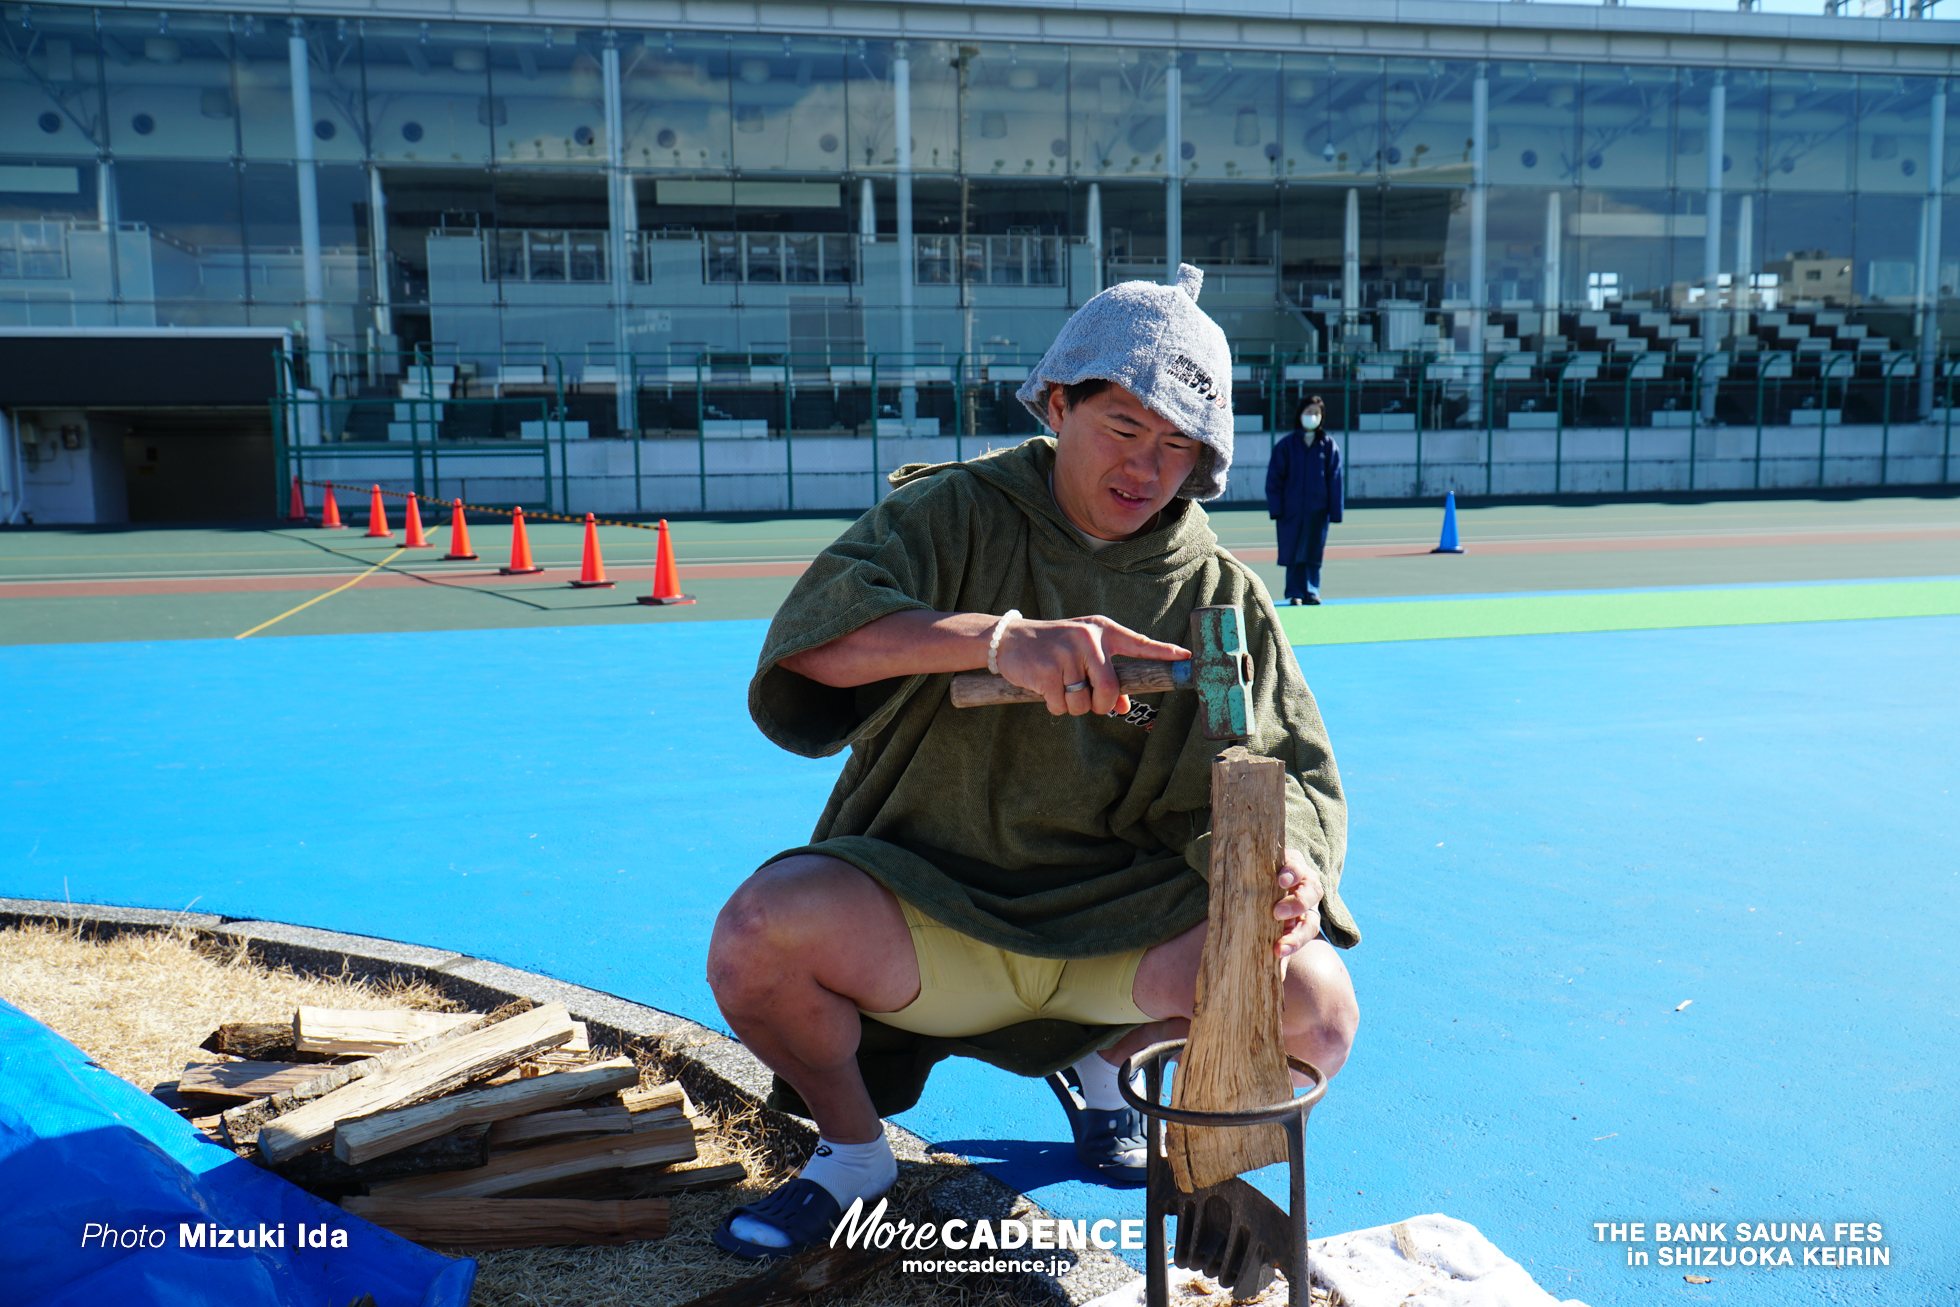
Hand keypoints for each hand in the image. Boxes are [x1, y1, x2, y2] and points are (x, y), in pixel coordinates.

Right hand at [994, 614, 1190, 717]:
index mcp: (1102, 631)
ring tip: (1061, 689)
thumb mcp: (1083, 654)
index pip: (1138, 642)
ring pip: (1083, 702)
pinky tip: (1045, 689)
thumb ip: (1105, 677)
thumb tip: (1124, 707)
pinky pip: (1061, 705)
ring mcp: (1066, 654)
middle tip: (1089, 701)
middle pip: (1108, 688)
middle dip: (1100, 704)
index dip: (1163, 652)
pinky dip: (1055, 706)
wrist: (1011, 639)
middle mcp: (1087, 639)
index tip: (1186, 657)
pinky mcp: (1047, 671)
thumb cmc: (1055, 648)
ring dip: (1074, 707)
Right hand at [1273, 848, 1321, 960]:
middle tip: (1277, 914)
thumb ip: (1277, 947)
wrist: (1268, 873)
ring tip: (1280, 885)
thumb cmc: (1268, 908)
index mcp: (1304, 917)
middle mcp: (1308, 897)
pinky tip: (1280, 875)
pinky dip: (1291, 869)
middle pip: (1311, 907)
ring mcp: (1303, 878)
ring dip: (1296, 884)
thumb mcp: (1272, 927)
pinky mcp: (1292, 859)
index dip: (1294, 941)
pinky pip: (1295, 863)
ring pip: (1310, 885)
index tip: (1278, 951)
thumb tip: (1276, 979)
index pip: (1305, 930)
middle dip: (1297, 911)